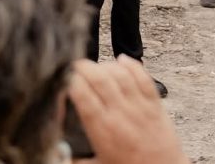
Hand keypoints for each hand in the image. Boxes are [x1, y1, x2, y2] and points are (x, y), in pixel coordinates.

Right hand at [68, 57, 188, 163]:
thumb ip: (76, 157)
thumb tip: (59, 150)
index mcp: (103, 129)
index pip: (83, 95)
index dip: (70, 81)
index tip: (63, 77)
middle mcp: (120, 113)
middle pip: (99, 78)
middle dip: (84, 67)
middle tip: (75, 67)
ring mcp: (139, 106)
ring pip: (120, 73)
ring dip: (105, 65)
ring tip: (96, 67)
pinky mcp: (155, 103)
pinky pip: (143, 77)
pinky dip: (132, 65)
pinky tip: (122, 60)